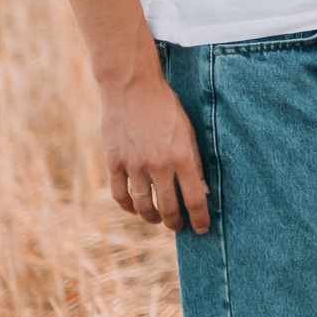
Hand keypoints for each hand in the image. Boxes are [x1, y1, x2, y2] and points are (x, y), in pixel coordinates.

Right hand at [104, 66, 209, 231]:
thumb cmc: (166, 108)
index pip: (195, 198)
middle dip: (175, 222)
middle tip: (179, 226)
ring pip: (142, 206)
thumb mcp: (189, 131)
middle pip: (168, 208)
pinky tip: (135, 207)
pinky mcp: (114, 162)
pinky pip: (120, 195)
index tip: (202, 229)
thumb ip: (194, 161)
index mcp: (183, 156)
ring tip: (157, 218)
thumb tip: (202, 190)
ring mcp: (134, 165)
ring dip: (151, 218)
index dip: (199, 218)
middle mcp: (159, 164)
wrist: (133, 87)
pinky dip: (128, 207)